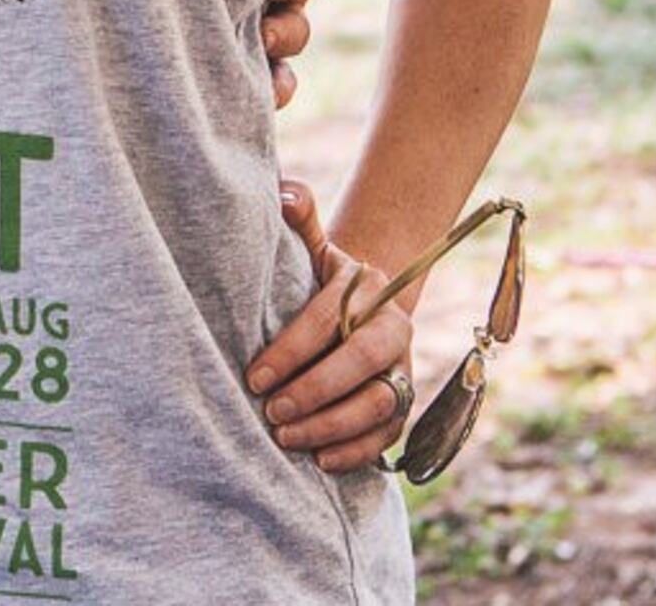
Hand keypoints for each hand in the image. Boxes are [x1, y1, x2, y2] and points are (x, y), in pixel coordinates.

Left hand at [248, 180, 413, 474]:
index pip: (329, 319)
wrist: (360, 304)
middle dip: (314, 390)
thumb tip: (285, 194)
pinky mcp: (403, 405)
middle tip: (270, 411)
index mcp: (368, 288)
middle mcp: (393, 329)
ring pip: (379, 404)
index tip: (253, 375)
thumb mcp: (312, 247)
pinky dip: (357, 451)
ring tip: (285, 437)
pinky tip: (320, 461)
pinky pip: (389, 435)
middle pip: (361, 364)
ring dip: (332, 426)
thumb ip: (301, 219)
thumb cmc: (319, 278)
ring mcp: (402, 368)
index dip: (291, 349)